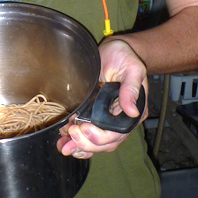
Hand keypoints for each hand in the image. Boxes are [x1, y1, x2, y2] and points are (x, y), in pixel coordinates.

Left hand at [57, 38, 147, 157]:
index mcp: (133, 113)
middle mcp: (121, 120)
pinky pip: (88, 135)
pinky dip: (77, 142)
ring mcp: (108, 119)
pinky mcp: (95, 115)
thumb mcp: (131, 68)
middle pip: (105, 143)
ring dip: (79, 147)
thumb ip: (131, 89)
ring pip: (95, 143)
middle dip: (86, 143)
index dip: (100, 137)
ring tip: (64, 146)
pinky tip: (65, 142)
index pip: (117, 134)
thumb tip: (132, 111)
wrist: (115, 50)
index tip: (84, 128)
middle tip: (71, 133)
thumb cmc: (125, 56)